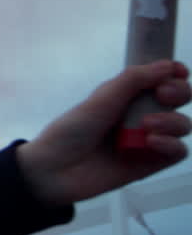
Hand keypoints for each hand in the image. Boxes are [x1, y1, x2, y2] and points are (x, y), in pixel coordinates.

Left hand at [17, 59, 190, 206]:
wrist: (57, 169)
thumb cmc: (72, 130)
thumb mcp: (101, 99)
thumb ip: (134, 80)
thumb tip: (167, 65)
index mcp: (127, 95)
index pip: (162, 79)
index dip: (174, 73)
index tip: (178, 71)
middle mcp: (141, 115)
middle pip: (179, 99)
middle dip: (179, 92)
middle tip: (163, 94)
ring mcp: (148, 139)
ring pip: (182, 124)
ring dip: (171, 121)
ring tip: (147, 125)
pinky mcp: (151, 163)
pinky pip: (178, 152)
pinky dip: (171, 145)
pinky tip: (151, 142)